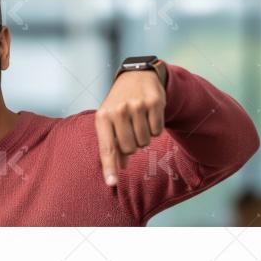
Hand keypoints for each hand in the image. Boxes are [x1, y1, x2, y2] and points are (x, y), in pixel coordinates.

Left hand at [95, 70, 165, 185]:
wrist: (136, 76)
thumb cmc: (119, 105)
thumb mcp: (109, 121)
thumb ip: (112, 145)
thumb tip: (119, 168)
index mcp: (103, 117)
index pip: (107, 148)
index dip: (109, 167)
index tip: (112, 183)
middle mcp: (118, 111)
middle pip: (130, 148)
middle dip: (132, 146)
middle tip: (130, 132)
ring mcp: (137, 105)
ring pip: (145, 141)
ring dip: (144, 137)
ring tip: (138, 122)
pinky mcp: (154, 102)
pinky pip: (157, 131)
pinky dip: (154, 128)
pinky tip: (148, 116)